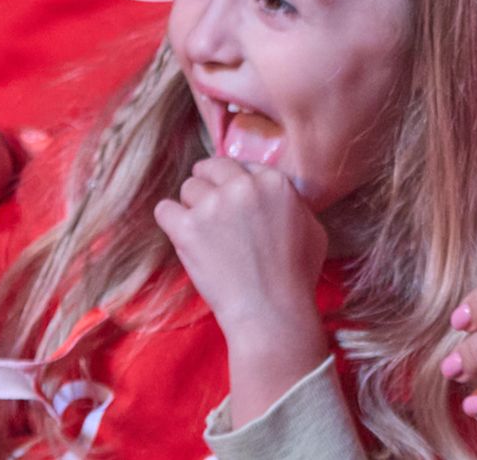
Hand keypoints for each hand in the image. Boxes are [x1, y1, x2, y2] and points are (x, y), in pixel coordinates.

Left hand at [156, 155, 332, 416]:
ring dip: (192, 206)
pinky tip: (181, 234)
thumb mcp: (312, 227)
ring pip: (188, 187)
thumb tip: (275, 196)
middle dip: (210, 185)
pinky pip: (164, 209)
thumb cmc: (296, 276)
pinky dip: (170, 221)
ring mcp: (213, 205)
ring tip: (202, 231)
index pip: (243, 165)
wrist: (272, 312)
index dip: (235, 183)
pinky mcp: (188, 228)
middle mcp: (243, 186)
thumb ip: (290, 202)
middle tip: (210, 210)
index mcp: (274, 182)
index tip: (232, 200)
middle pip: (212, 168)